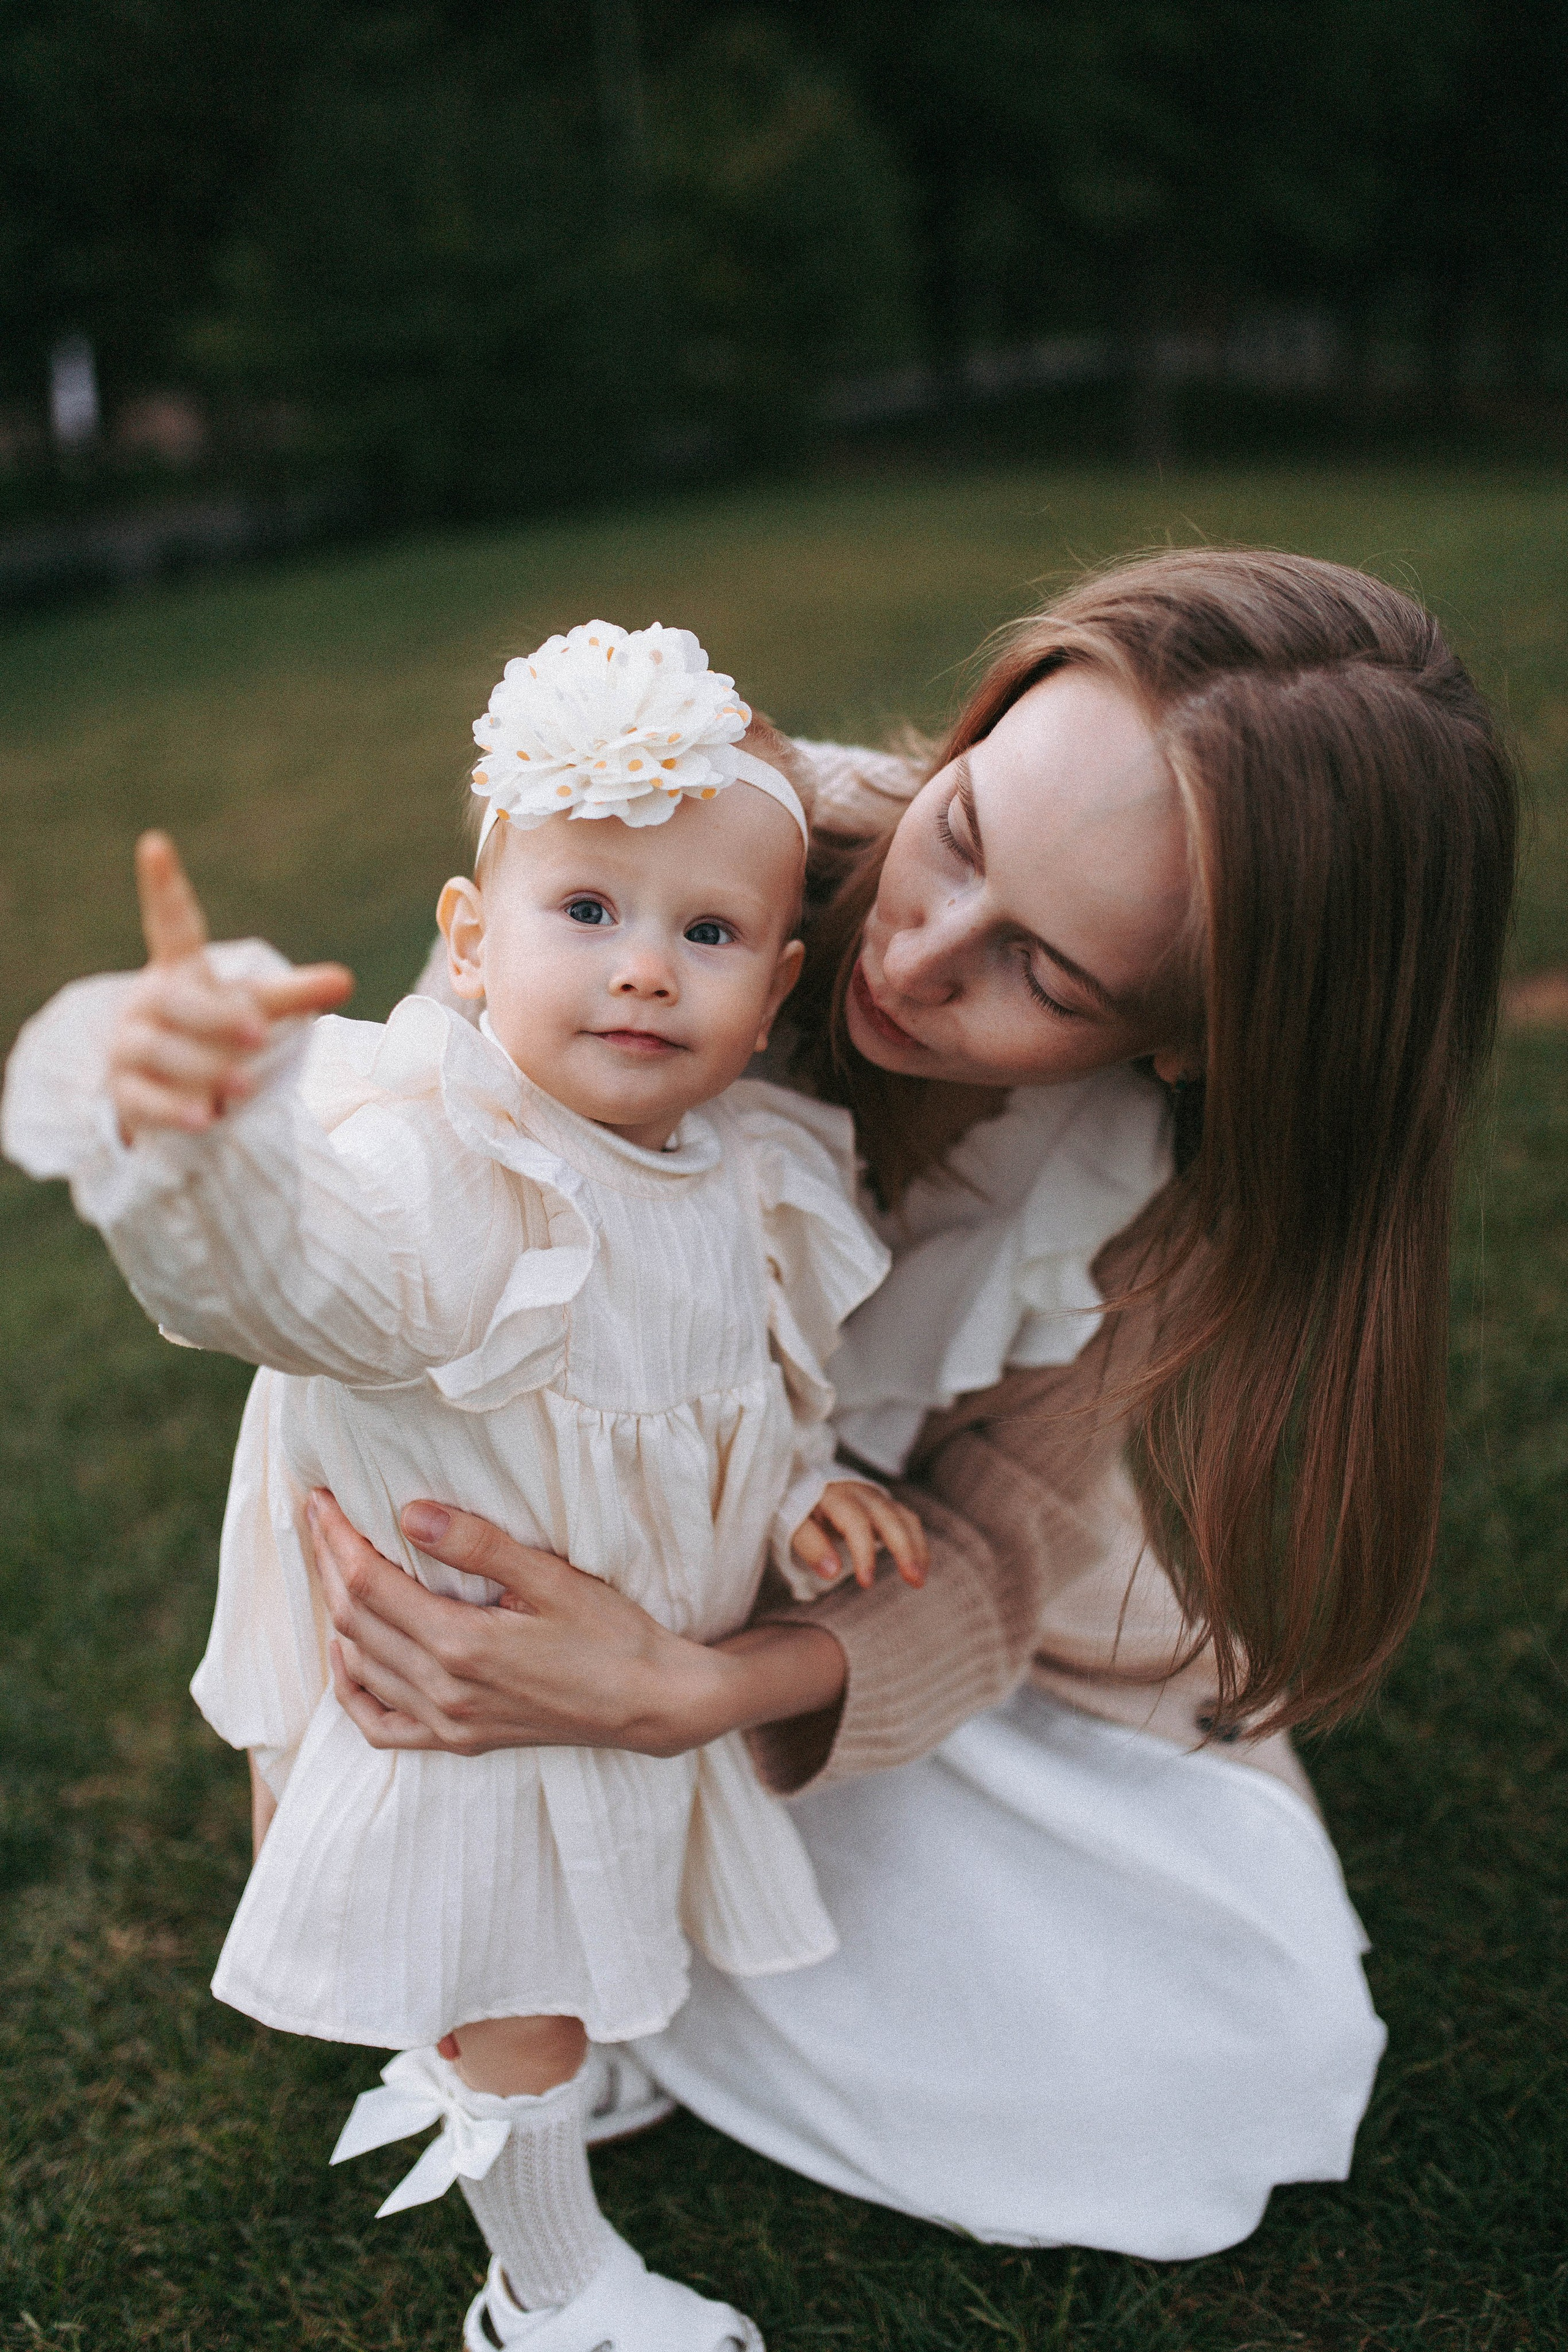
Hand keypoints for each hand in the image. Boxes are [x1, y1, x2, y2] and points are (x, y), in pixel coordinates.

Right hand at [107, 831, 352, 1141]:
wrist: (159, 1082)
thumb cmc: (212, 1029)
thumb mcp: (254, 1007)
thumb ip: (296, 995)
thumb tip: (346, 979)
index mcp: (180, 969)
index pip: (172, 922)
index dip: (163, 885)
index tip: (155, 843)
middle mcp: (150, 1002)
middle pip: (179, 1003)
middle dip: (216, 1018)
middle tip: (260, 1036)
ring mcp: (131, 1045)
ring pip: (162, 1053)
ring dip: (204, 1068)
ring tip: (246, 1085)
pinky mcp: (125, 1091)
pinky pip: (146, 1099)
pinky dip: (176, 1109)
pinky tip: (206, 1119)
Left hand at [306, 1490, 847, 1757]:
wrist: (652, 1703)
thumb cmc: (612, 1633)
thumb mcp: (552, 1577)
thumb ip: (480, 1545)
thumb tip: (409, 1514)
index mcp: (462, 1646)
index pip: (369, 1585)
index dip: (336, 1539)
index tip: (319, 1500)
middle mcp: (444, 1691)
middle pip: (353, 1621)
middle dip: (328, 1563)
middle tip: (319, 1517)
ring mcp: (448, 1724)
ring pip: (359, 1665)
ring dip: (335, 1614)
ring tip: (333, 1565)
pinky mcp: (459, 1742)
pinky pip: (379, 1726)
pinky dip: (352, 1687)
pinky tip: (350, 1653)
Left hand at [791, 1479, 927, 1589]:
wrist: (805, 1481)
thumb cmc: (799, 1507)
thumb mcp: (793, 1523)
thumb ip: (811, 1545)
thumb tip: (832, 1572)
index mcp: (836, 1497)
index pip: (856, 1524)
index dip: (864, 1553)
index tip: (867, 1582)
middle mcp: (862, 1494)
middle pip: (890, 1519)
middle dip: (905, 1549)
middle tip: (914, 1580)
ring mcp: (877, 1498)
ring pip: (904, 1519)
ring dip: (916, 1548)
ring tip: (919, 1579)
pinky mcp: (886, 1505)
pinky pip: (908, 1521)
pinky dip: (917, 1543)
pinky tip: (919, 1566)